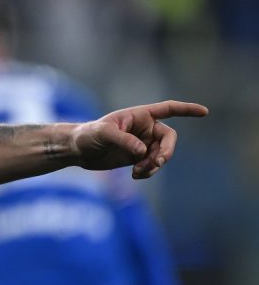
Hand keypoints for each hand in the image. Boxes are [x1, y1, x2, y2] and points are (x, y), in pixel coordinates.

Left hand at [71, 100, 208, 178]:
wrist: (78, 150)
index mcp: (139, 115)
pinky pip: (153, 166)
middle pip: (169, 139)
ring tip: (138, 172)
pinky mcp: (138, 158)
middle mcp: (145, 128)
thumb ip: (124, 140)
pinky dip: (148, 172)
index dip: (186, 109)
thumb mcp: (103, 133)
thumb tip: (143, 151)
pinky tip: (136, 175)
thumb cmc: (89, 135)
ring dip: (154, 165)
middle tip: (156, 163)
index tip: (204, 112)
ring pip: (162, 155)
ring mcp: (143, 144)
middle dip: (166, 152)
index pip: (168, 109)